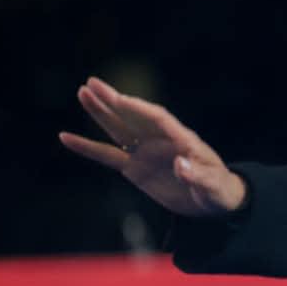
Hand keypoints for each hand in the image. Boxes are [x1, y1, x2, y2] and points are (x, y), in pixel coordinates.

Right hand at [59, 77, 247, 217]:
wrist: (214, 202)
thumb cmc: (220, 191)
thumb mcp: (214, 187)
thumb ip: (199, 176)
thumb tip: (182, 165)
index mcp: (183, 139)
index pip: (159, 119)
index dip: (140, 109)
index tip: (121, 100)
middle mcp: (161, 141)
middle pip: (134, 117)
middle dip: (114, 101)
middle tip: (91, 83)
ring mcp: (146, 153)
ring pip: (118, 129)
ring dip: (101, 113)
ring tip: (82, 93)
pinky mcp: (135, 168)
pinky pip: (107, 156)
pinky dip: (87, 148)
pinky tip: (66, 138)